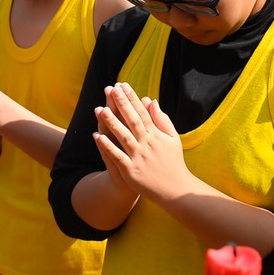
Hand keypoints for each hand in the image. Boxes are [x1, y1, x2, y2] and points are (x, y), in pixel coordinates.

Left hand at [92, 82, 191, 203]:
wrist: (176, 189)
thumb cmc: (174, 162)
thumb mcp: (173, 138)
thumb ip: (162, 119)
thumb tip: (151, 101)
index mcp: (156, 135)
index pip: (142, 112)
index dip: (132, 98)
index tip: (123, 85)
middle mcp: (147, 144)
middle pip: (132, 120)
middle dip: (121, 104)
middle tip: (111, 89)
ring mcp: (139, 157)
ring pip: (123, 137)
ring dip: (112, 123)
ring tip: (100, 110)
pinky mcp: (131, 171)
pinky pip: (117, 156)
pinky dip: (107, 147)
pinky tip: (97, 136)